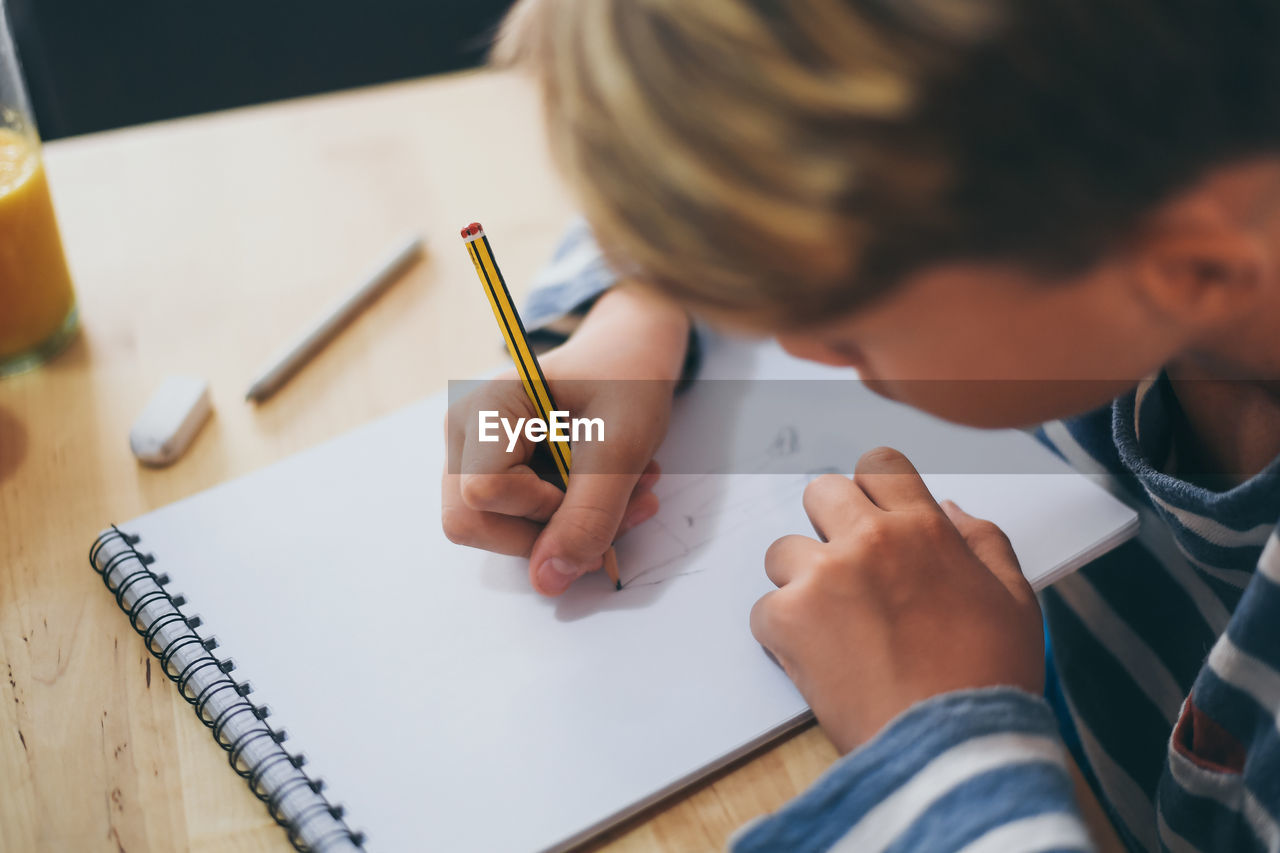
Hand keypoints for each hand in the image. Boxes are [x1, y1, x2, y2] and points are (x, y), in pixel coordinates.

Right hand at [442, 286, 689, 594]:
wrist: (632, 353)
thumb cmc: (628, 379)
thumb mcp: (623, 446)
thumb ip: (589, 516)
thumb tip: (547, 583)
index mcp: (487, 406)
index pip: (484, 494)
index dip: (543, 509)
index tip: (594, 482)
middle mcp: (464, 430)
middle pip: (472, 523)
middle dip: (552, 532)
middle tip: (625, 505)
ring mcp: (472, 453)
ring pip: (492, 531)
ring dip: (567, 530)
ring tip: (627, 493)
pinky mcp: (492, 473)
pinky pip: (511, 523)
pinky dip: (565, 522)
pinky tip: (607, 491)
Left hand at [750, 447, 1043, 753]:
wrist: (952, 748)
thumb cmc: (988, 678)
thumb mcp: (1013, 599)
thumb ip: (983, 542)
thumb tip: (950, 510)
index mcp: (922, 528)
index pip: (879, 466)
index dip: (872, 491)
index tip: (871, 518)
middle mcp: (868, 540)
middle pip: (821, 492)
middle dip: (828, 525)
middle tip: (847, 572)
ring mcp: (823, 577)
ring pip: (783, 552)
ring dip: (801, 583)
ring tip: (833, 628)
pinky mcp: (788, 620)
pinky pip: (764, 609)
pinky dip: (782, 635)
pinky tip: (818, 661)